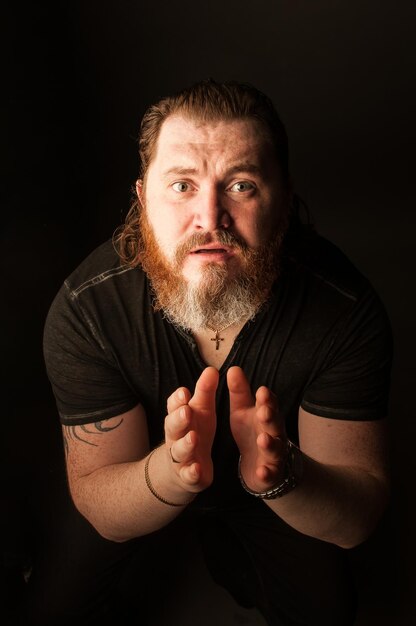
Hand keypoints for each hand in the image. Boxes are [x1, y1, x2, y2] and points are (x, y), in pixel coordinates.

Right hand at [164, 367, 218, 493]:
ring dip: (185, 444)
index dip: (177, 400)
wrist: (183, 467)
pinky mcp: (188, 476)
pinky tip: (197, 469)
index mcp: (180, 418)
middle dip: (179, 419)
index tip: (184, 392)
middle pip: (172, 427)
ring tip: (193, 437)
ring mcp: (180, 457)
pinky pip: (188, 475)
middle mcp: (176, 436)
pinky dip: (191, 473)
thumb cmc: (193, 431)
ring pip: (179, 450)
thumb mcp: (202, 411)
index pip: (173, 407)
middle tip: (186, 411)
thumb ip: (205, 392)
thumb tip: (211, 368)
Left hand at [228, 366, 286, 492]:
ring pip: (274, 448)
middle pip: (274, 424)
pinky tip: (261, 472)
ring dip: (269, 444)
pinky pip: (269, 474)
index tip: (261, 391)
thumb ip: (239, 392)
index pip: (268, 404)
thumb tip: (233, 368)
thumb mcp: (242, 411)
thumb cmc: (252, 431)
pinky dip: (266, 473)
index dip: (266, 399)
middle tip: (263, 411)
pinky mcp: (269, 474)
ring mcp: (273, 454)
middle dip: (270, 417)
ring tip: (263, 439)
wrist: (261, 464)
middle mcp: (273, 433)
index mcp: (265, 415)